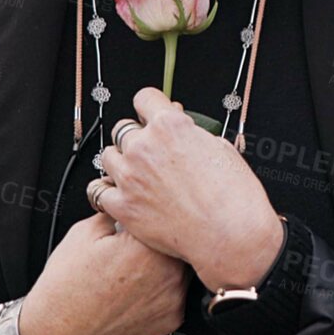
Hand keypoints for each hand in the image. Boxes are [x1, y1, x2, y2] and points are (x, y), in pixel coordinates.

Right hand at [17, 213, 188, 334]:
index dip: (151, 213)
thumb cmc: (65, 288)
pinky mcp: (173, 317)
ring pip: (183, 264)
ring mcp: (173, 298)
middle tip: (138, 240)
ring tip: (135, 265)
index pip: (164, 215)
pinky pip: (178, 290)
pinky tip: (139, 286)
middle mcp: (167, 273)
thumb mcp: (83, 232)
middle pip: (179, 240)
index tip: (142, 214)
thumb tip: (129, 201)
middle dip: (162, 236)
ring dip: (168, 259)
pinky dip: (165, 285)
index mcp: (147, 247)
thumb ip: (116, 211)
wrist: (58, 334)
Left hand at [97, 89, 285, 292]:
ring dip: (120, 162)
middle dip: (136, 137)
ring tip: (136, 174)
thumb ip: (195, 136)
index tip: (151, 114)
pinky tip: (119, 193)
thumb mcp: (222, 149)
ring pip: (107, 156)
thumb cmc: (234, 197)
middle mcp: (145, 147)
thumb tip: (187, 136)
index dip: (150, 106)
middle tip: (150, 151)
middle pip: (123, 128)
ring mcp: (130, 177)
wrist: (230, 236)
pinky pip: (99, 190)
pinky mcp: (123, 206)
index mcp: (170, 126)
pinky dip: (107, 191)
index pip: (145, 98)